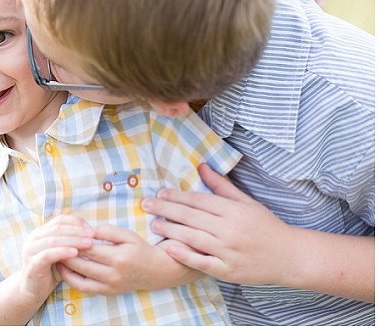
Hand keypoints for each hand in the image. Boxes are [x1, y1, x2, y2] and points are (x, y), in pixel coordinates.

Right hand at [20, 215, 94, 301]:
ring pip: (53, 240)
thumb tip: (92, 235)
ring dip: (73, 240)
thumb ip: (71, 243)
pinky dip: (62, 252)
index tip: (92, 229)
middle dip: (78, 231)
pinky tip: (75, 253)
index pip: (60, 220)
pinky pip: (48, 254)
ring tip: (88, 243)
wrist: (33, 290)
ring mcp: (31, 250)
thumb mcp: (62, 253)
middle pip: (58, 228)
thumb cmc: (51, 270)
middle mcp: (33, 238)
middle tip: (93, 235)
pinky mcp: (32, 263)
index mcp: (41, 232)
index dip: (77, 222)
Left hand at [56, 224, 201, 294]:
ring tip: (55, 256)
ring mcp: (110, 286)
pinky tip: (65, 270)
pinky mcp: (108, 292)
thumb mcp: (127, 235)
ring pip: (81, 279)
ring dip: (66, 268)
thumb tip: (87, 230)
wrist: (156, 271)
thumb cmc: (140, 249)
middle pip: (82, 264)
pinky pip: (85, 288)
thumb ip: (107, 231)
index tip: (62, 234)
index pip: (89, 249)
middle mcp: (114, 274)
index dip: (74, 242)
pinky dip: (72, 280)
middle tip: (53, 245)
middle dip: (65, 254)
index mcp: (119, 257)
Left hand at [141, 163, 294, 285]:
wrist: (290, 257)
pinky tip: (170, 248)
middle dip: (166, 209)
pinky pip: (203, 262)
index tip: (160, 192)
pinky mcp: (229, 271)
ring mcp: (229, 251)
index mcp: (234, 210)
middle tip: (145, 205)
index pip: (199, 200)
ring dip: (171, 230)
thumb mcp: (247, 202)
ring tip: (153, 225)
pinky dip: (186, 255)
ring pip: (194, 238)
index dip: (177, 196)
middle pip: (192, 217)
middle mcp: (230, 229)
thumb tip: (201, 166)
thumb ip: (222, 185)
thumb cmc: (266, 226)